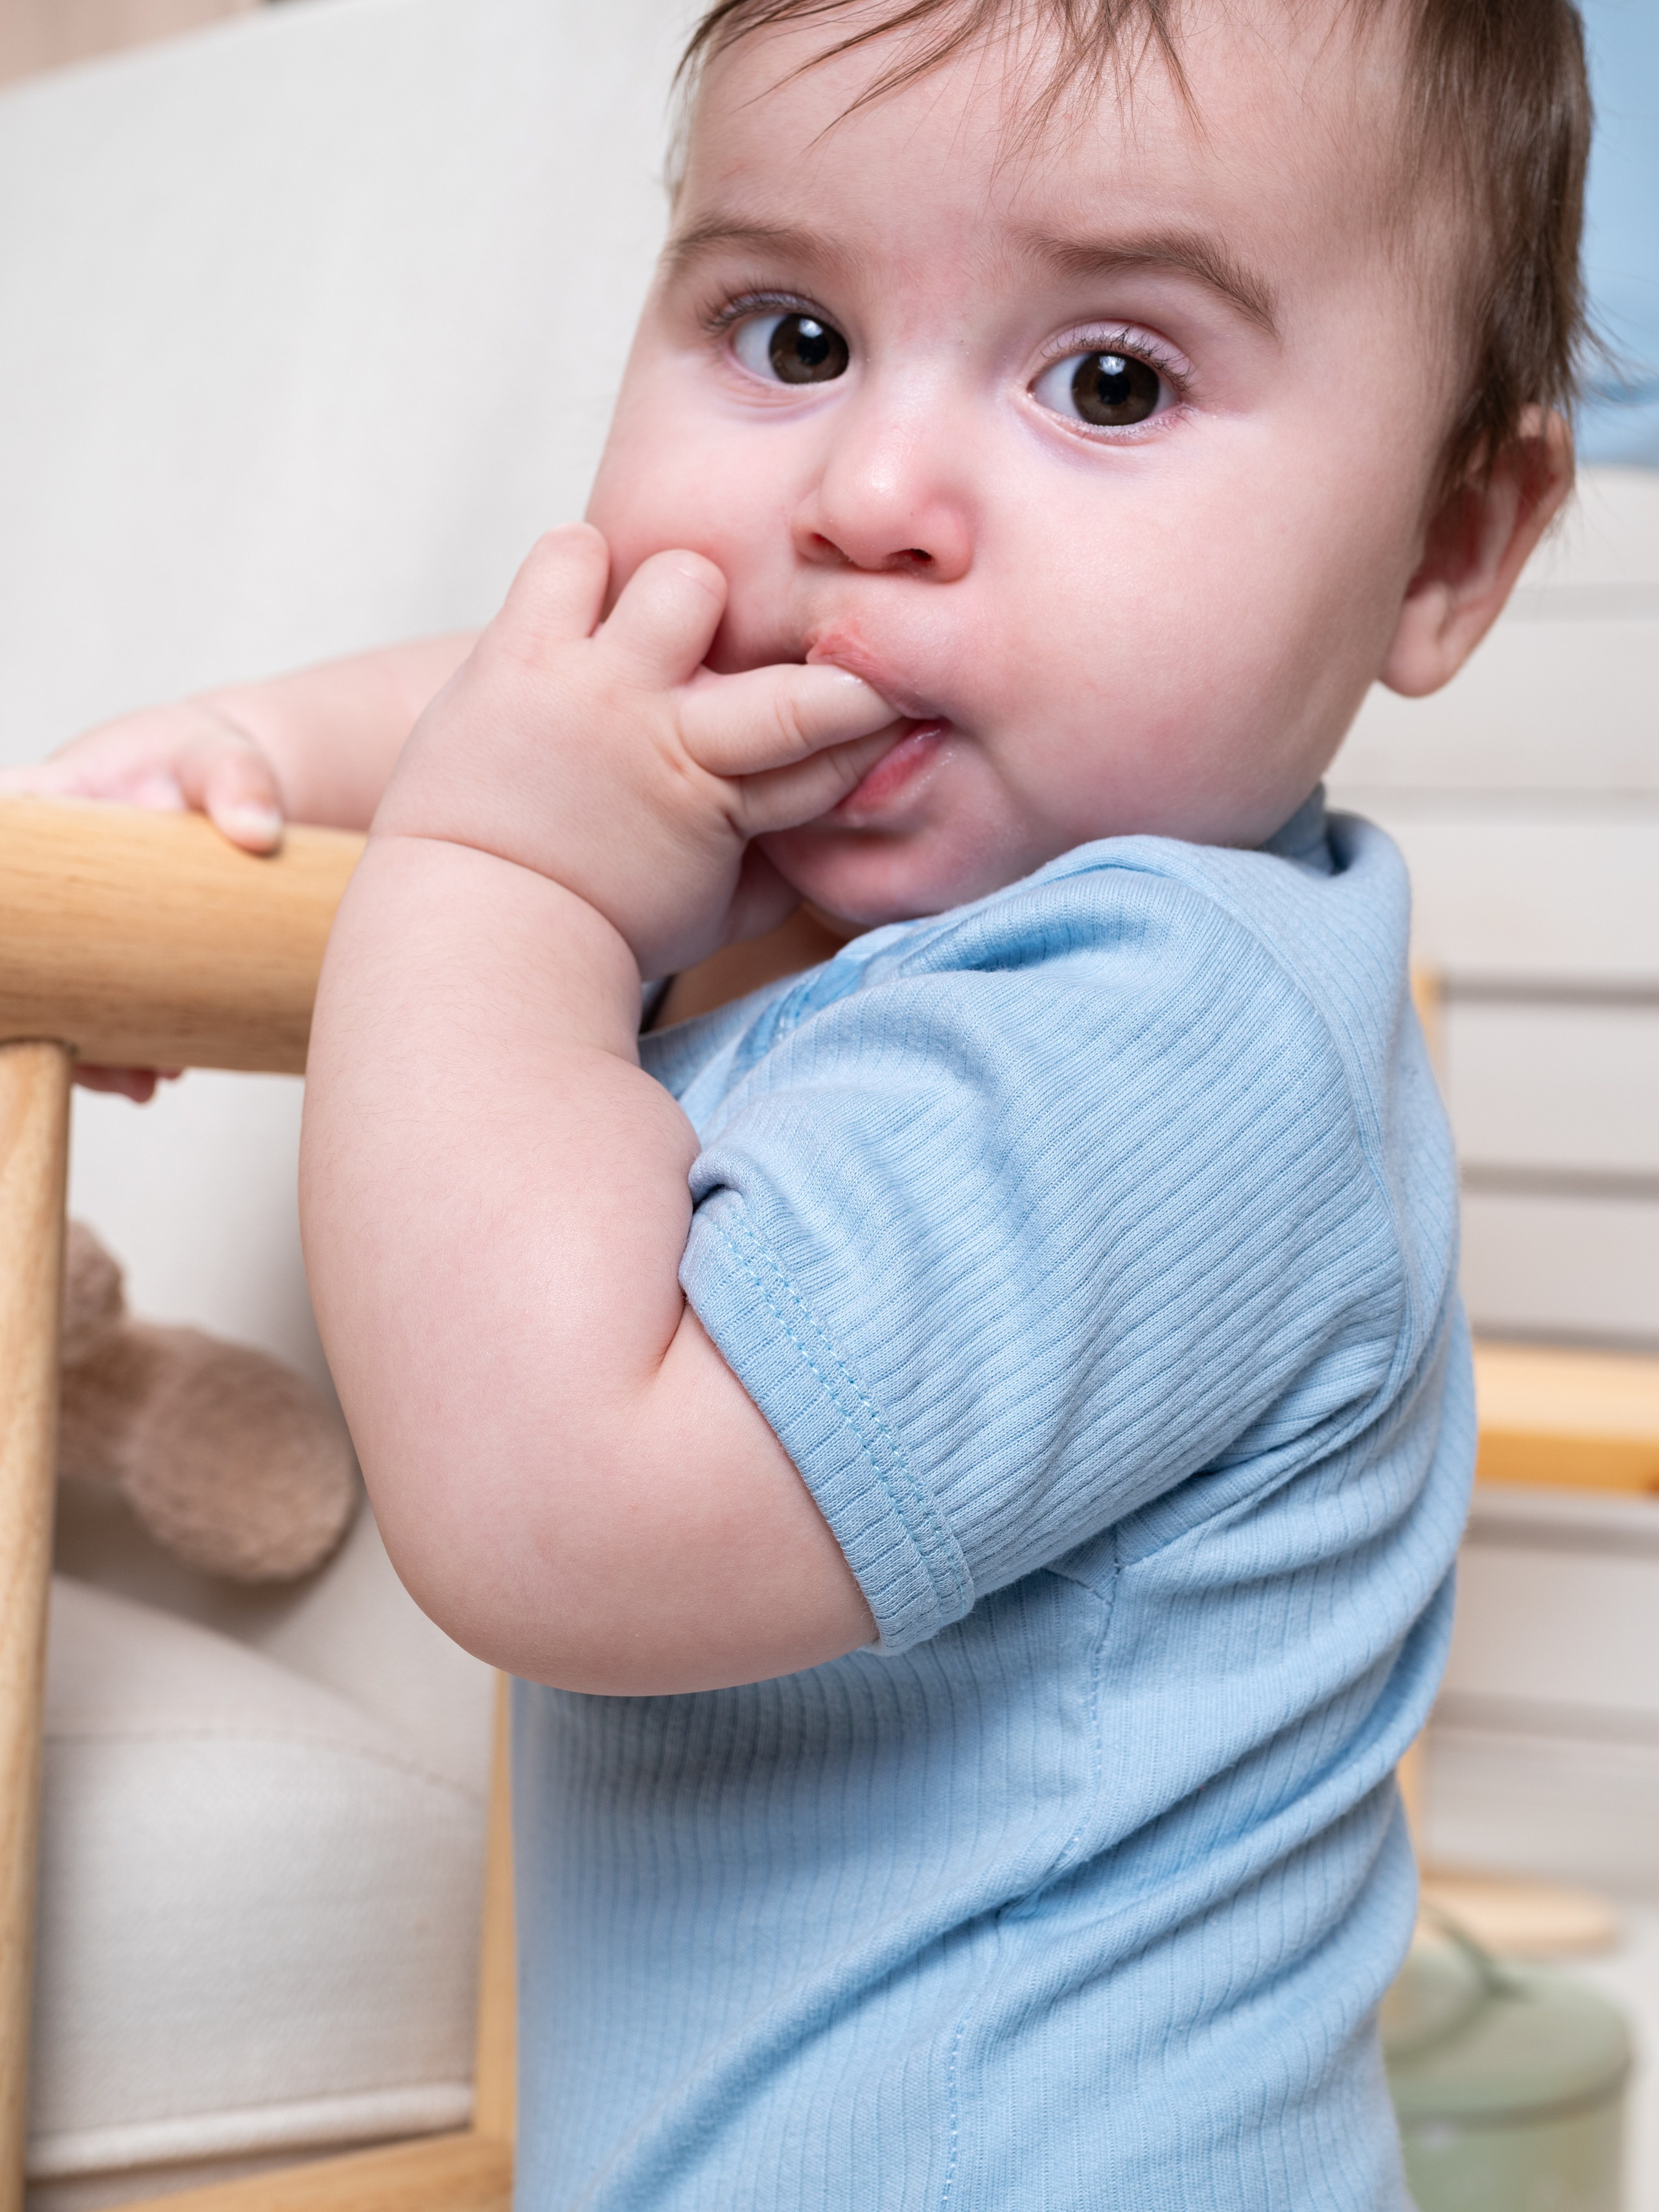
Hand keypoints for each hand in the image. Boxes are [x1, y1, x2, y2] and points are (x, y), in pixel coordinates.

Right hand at [0, 700, 286, 1097]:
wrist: (229, 788)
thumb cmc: (203, 760)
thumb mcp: (220, 757)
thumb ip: (238, 781)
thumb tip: (258, 830)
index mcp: (37, 809)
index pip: (2, 853)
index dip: (8, 916)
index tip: (23, 976)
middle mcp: (36, 874)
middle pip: (17, 955)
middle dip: (42, 1012)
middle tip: (106, 1058)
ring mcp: (64, 924)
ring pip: (48, 996)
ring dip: (87, 1048)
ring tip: (141, 1079)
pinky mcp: (99, 957)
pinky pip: (90, 1012)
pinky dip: (118, 1049)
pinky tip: (158, 1073)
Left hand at [374, 526, 897, 977]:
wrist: (473, 929)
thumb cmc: (600, 927)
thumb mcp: (713, 916)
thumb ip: (780, 867)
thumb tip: (834, 825)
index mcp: (727, 805)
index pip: (839, 753)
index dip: (884, 717)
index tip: (916, 694)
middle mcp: (673, 736)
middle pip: (798, 687)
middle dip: (845, 656)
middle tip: (849, 635)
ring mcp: (600, 689)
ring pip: (685, 582)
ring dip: (682, 591)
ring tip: (662, 621)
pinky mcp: (525, 654)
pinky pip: (572, 553)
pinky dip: (581, 563)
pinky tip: (584, 600)